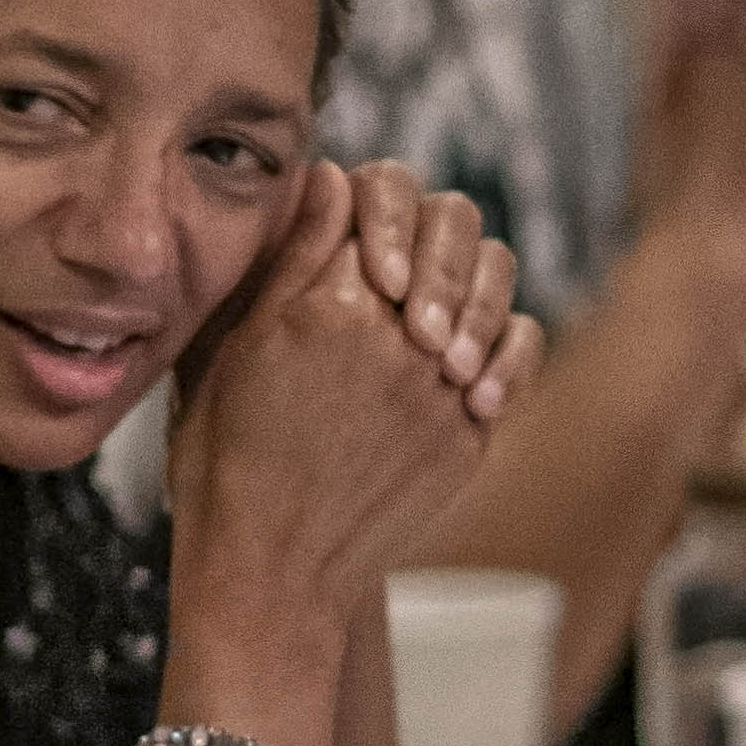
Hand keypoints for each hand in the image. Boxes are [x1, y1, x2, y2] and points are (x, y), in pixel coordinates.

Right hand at [174, 164, 530, 606]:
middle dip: (430, 234)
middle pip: (452, 225)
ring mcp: (446, 386)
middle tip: (398, 275)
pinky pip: (518, 351)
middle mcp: (402, 337)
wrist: (270, 572)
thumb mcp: (233, 345)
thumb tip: (331, 174)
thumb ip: (292, 254)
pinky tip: (465, 357)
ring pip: (496, 280)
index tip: (353, 244)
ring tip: (429, 317)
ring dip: (469, 280)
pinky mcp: (473, 432)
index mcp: (333, 303)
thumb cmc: (226, 456)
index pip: (382, 196)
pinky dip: (502, 339)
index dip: (372, 208)